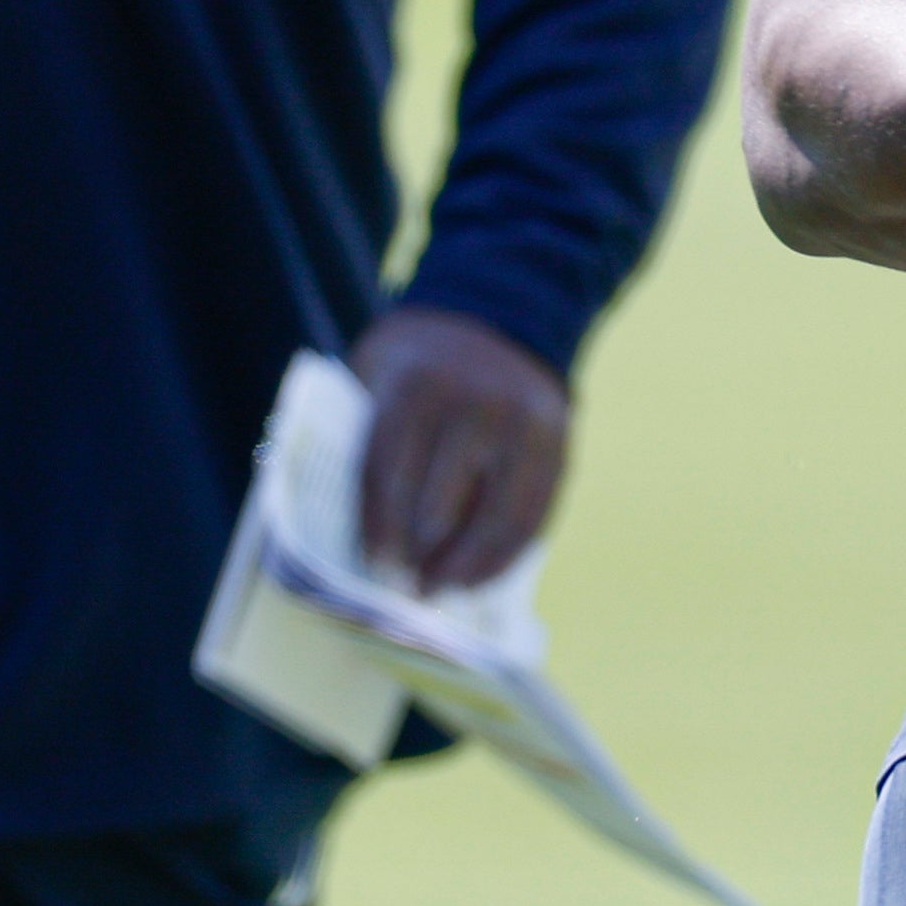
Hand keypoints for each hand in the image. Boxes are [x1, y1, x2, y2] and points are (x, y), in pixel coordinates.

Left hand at [348, 307, 570, 591]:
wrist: (495, 314)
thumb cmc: (415, 365)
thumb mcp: (376, 376)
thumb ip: (364, 442)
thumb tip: (348, 536)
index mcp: (414, 385)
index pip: (386, 475)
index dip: (377, 531)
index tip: (371, 568)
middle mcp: (472, 402)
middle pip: (437, 506)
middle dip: (416, 557)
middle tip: (402, 590)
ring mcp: (521, 424)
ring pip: (491, 520)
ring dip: (461, 569)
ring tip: (438, 591)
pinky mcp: (556, 442)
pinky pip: (531, 517)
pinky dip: (502, 557)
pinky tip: (477, 578)